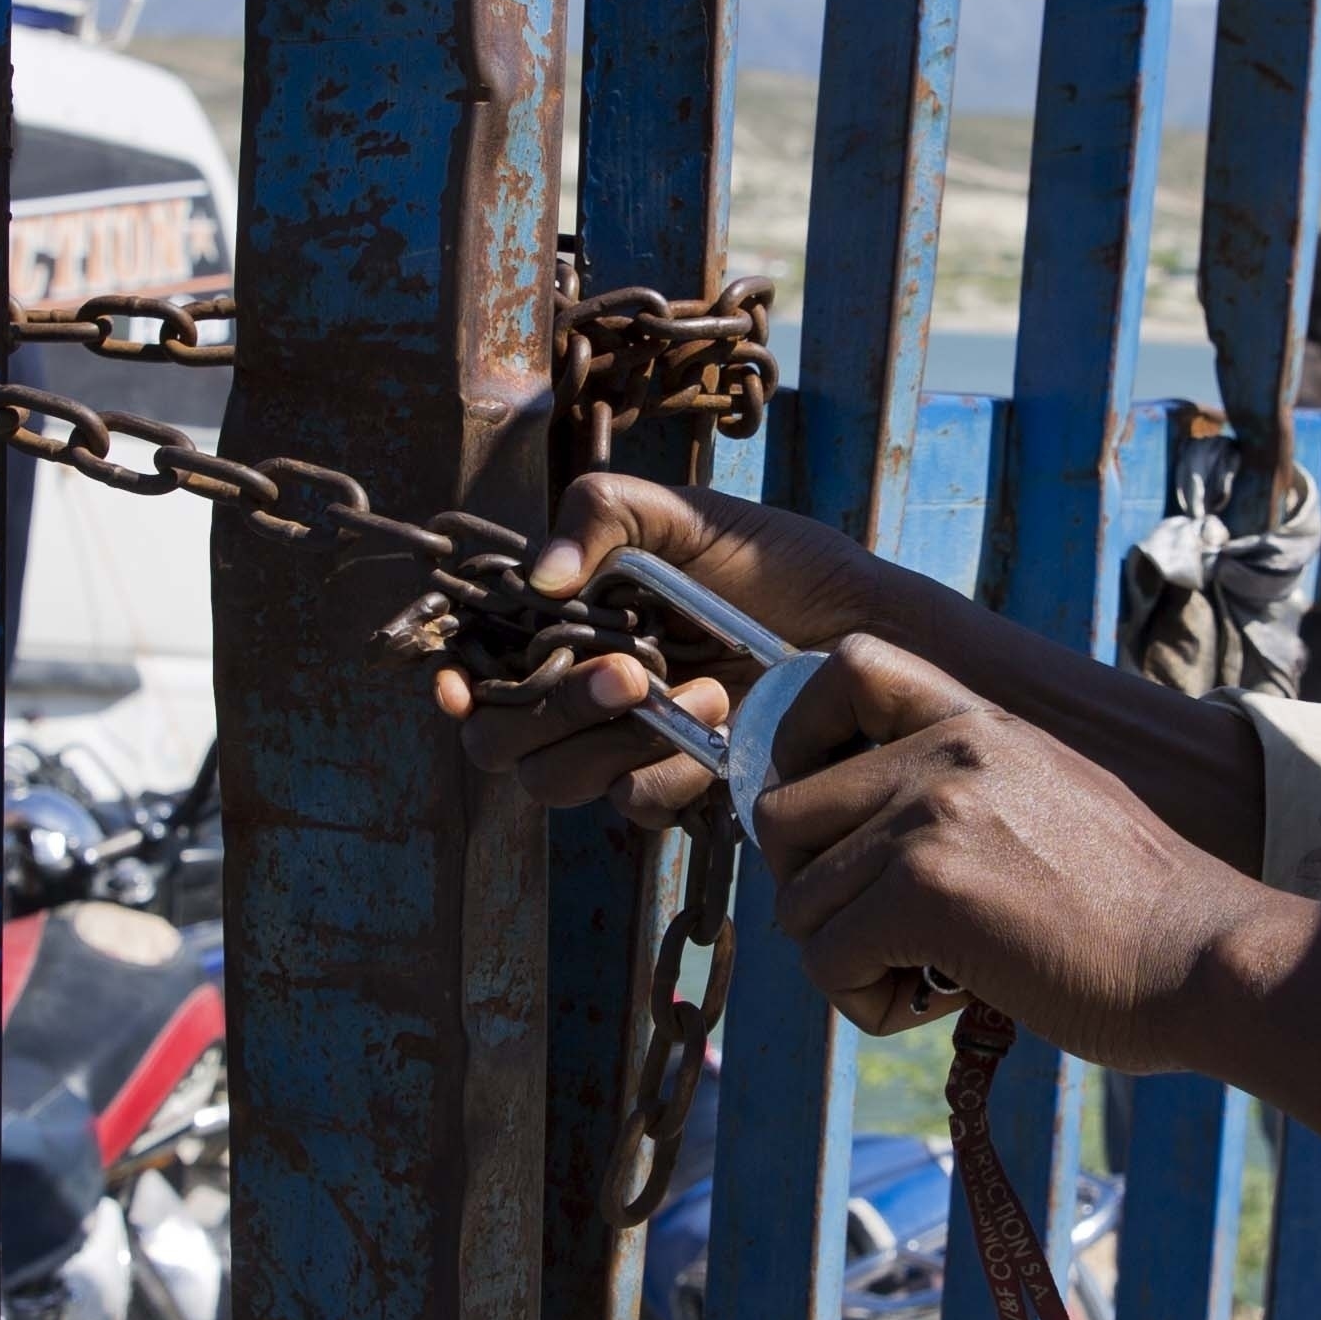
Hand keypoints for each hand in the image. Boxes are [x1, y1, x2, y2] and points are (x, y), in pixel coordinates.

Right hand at [432, 476, 949, 828]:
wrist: (868, 630)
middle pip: (499, 739)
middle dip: (551, 710)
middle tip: (630, 672)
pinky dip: (666, 770)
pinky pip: (629, 803)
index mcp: (567, 621)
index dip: (452, 683)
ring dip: (612, 740)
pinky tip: (725, 723)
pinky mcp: (674, 789)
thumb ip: (603, 516)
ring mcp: (623, 745)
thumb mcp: (690, 516)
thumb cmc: (781, 565)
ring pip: (555, 780)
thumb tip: (539, 579)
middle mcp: (580, 689)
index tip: (457, 689)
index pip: (476, 665)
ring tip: (706, 691)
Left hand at [752, 636, 1284, 1064]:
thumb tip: (869, 835)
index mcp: (979, 719)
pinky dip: (864, 1001)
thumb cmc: (1139, 908)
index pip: (846, 667)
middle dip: (812, 890)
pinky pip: (825, 960)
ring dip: (844, 960)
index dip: (798, 744)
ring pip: (797, 902)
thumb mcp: (1052, 795)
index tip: (822, 820)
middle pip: (782, 813)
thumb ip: (966, 789)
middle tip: (882, 934)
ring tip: (928, 978)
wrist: (1209, 957)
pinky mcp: (926, 893)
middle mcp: (948, 751)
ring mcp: (932, 816)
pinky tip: (938, 1004)